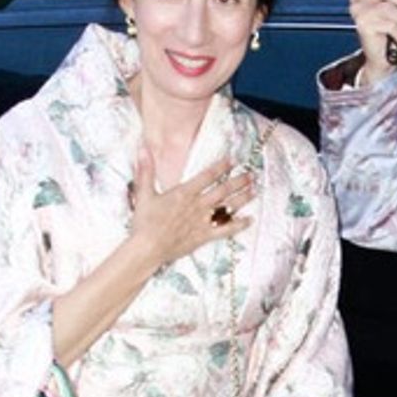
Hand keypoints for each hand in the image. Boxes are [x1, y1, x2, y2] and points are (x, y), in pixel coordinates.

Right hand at [128, 152, 253, 268]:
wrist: (148, 248)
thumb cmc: (144, 222)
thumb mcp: (144, 193)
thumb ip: (146, 170)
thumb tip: (142, 148)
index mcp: (184, 193)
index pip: (207, 176)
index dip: (221, 167)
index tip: (232, 160)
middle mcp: (197, 205)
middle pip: (223, 190)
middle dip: (238, 181)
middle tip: (251, 174)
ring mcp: (203, 221)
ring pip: (227, 207)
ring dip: (242, 198)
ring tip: (254, 190)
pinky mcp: (204, 236)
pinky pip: (225, 230)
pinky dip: (239, 225)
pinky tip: (249, 220)